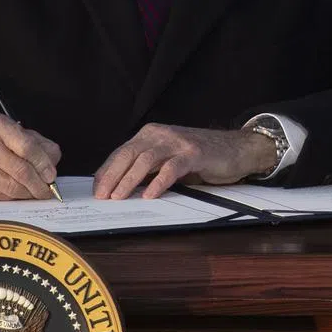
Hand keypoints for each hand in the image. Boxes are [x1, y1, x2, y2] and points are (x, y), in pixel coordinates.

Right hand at [0, 114, 61, 200]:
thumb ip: (39, 144)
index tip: (52, 175)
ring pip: (12, 186)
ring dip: (29, 193)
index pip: (26, 146)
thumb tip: (53, 163)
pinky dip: (17, 198)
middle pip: (20, 169)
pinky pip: (3, 196)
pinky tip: (22, 194)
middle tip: (48, 190)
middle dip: (39, 183)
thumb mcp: (16, 134)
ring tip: (38, 193)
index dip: (43, 163)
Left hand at [94, 123, 276, 199]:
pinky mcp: (193, 153)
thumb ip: (146, 168)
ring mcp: (177, 142)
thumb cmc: (199, 157)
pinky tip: (149, 195)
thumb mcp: (167, 159)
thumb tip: (119, 186)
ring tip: (119, 197)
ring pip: (146, 160)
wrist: (235, 149)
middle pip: (129, 154)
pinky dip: (158, 182)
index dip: (106, 171)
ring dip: (129, 180)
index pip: (121, 152)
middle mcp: (160, 134)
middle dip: (112, 176)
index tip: (96, 189)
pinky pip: (171, 168)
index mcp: (150, 135)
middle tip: (101, 196)